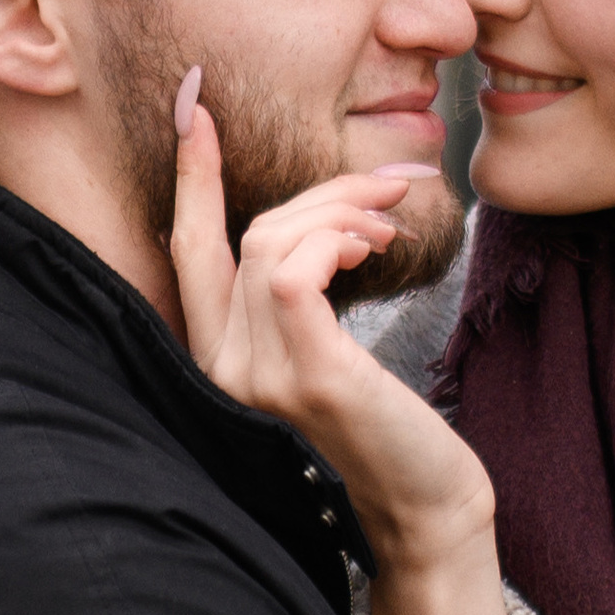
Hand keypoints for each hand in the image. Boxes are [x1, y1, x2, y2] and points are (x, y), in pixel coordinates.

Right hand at [166, 82, 511, 614]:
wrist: (426, 511)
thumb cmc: (387, 432)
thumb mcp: (329, 354)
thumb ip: (301, 299)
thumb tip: (323, 217)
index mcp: (219, 361)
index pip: (187, 250)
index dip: (190, 176)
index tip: (194, 104)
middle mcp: (221, 371)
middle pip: (247, 236)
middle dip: (322, 192)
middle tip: (389, 186)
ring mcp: (256, 378)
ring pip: (275, 243)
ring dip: (345, 212)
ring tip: (393, 226)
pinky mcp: (305, 376)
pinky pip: (297, 270)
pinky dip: (339, 239)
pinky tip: (377, 247)